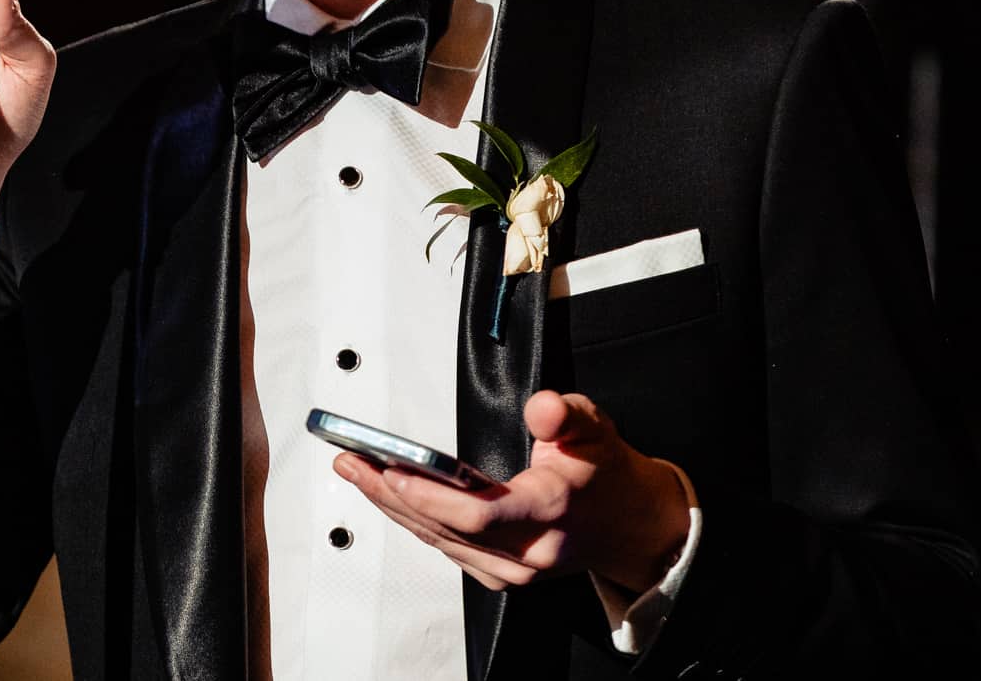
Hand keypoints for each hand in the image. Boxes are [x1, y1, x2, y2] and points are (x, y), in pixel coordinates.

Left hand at [334, 390, 691, 594]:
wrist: (630, 526)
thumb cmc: (605, 474)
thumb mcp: (594, 428)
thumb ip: (565, 413)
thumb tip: (541, 405)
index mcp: (550, 511)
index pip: (479, 514)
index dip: (429, 495)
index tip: (391, 470)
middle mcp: (528, 553)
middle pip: (445, 529)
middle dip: (391, 495)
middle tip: (350, 461)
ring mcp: (512, 572)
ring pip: (438, 541)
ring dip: (392, 508)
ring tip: (355, 471)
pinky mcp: (499, 575)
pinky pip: (446, 548)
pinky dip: (414, 520)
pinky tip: (387, 496)